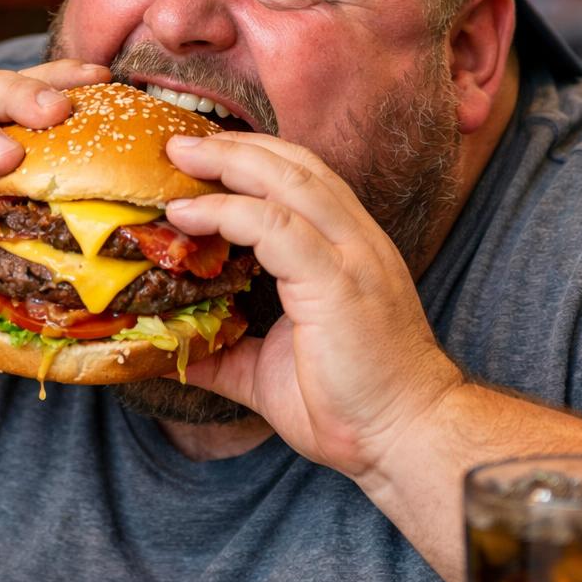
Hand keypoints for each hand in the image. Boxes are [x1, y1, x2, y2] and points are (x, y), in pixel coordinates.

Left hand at [165, 132, 461, 478]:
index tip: (200, 159)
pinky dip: (230, 212)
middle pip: (295, 166)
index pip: (303, 180)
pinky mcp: (338, 283)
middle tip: (179, 143)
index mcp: (347, 251)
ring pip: (290, 182)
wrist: (405, 438)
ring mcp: (352, 258)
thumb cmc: (348, 405)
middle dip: (235, 147)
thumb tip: (177, 351)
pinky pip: (278, 227)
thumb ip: (227, 351)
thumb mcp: (271, 371)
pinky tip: (189, 216)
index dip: (252, 160)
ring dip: (231, 163)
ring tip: (180, 157)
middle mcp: (355, 241)